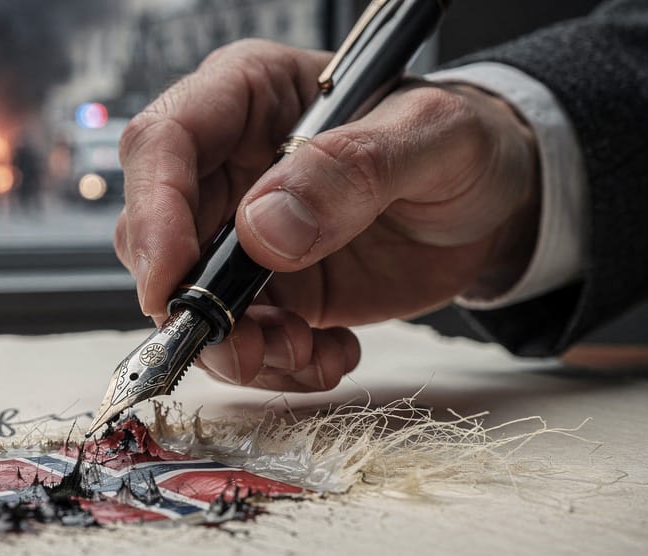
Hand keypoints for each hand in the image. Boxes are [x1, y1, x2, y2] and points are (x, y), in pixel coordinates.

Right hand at [115, 39, 539, 391]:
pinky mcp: (269, 291)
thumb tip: (264, 228)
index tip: (173, 278)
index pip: (164, 141)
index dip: (152, 211)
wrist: (495, 204)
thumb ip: (353, 169)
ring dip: (237, 347)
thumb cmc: (464, 145)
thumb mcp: (433, 137)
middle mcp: (230, 168)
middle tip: (247, 347)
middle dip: (191, 304)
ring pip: (191, 301)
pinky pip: (242, 340)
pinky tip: (332, 353)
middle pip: (155, 234)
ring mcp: (244, 236)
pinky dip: (278, 366)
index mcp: (250, 97)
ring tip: (307, 351)